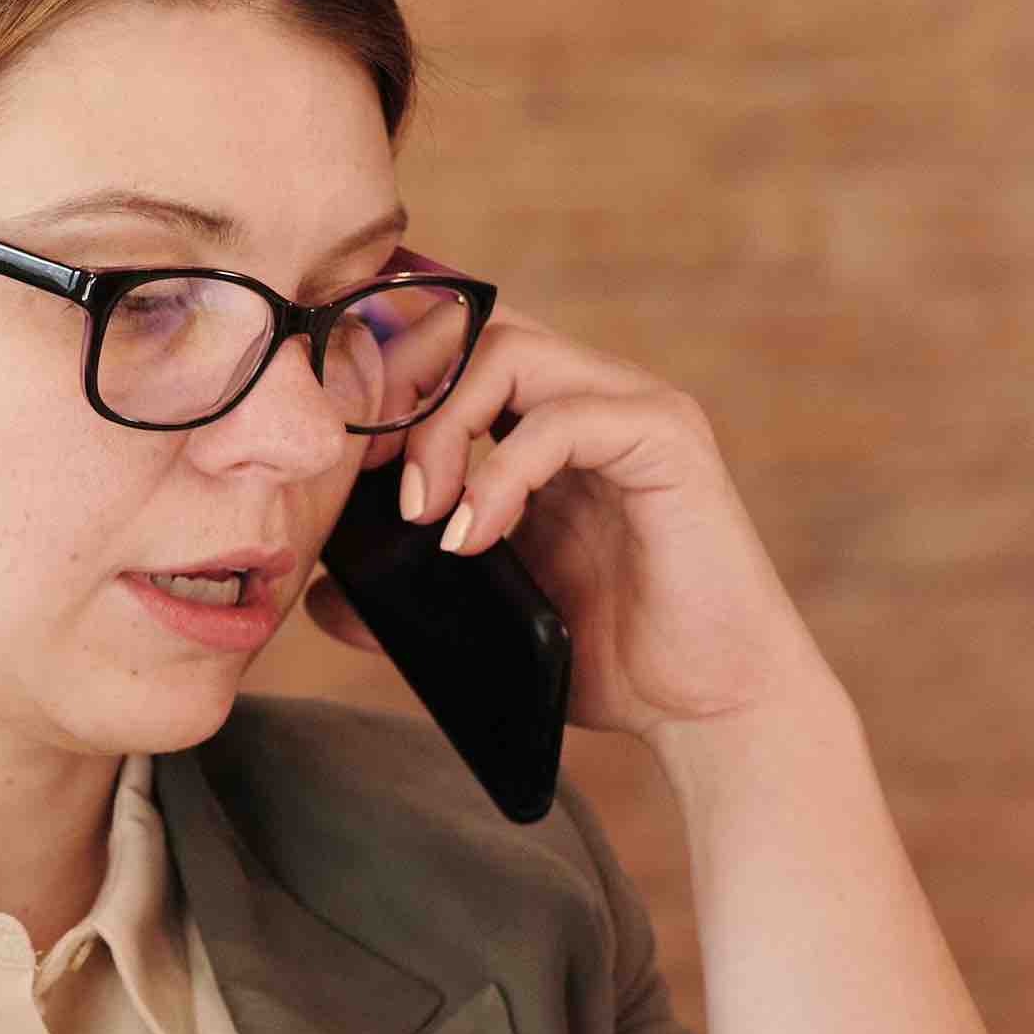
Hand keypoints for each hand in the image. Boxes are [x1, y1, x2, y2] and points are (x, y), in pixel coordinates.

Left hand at [306, 306, 821, 740]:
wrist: (709, 706)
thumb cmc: (609, 658)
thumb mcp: (486, 618)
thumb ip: (410, 594)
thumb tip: (323, 592)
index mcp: (547, 423)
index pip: (455, 349)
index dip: (388, 386)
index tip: (341, 462)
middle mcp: (592, 397)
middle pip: (472, 327)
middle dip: (403, 389)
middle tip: (367, 475)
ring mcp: (633, 410)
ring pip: (509, 350)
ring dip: (441, 425)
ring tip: (421, 514)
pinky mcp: (666, 439)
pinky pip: (560, 419)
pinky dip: (499, 473)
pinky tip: (473, 538)